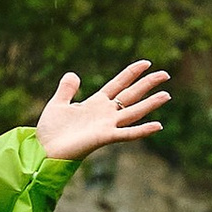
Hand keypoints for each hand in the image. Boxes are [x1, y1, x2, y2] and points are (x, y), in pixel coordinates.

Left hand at [33, 61, 168, 164]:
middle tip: (165, 74)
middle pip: (131, 95)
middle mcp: (105, 113)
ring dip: (150, 104)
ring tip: (166, 95)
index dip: (131, 73)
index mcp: (95, 103)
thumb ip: (66, 89)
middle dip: (147, 84)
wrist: (45, 149)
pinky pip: (127, 134)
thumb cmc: (51, 130)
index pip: (118, 84)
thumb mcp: (57, 104)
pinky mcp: (104, 137)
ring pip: (134, 112)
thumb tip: (73, 74)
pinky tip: (158, 125)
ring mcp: (107, 125)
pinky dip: (142, 130)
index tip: (146, 63)